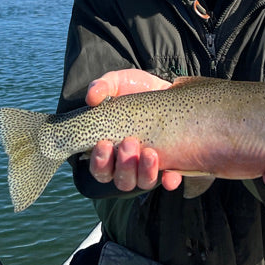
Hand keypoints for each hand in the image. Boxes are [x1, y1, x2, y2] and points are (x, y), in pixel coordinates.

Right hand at [84, 70, 183, 191]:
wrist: (165, 89)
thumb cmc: (134, 90)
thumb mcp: (117, 83)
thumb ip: (102, 87)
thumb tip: (92, 97)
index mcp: (110, 150)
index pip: (100, 169)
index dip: (100, 162)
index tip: (104, 143)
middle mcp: (128, 164)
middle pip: (122, 180)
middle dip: (124, 165)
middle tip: (129, 142)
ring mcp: (149, 167)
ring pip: (143, 182)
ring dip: (144, 171)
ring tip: (149, 152)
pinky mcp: (172, 164)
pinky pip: (170, 181)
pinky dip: (170, 180)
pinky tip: (170, 174)